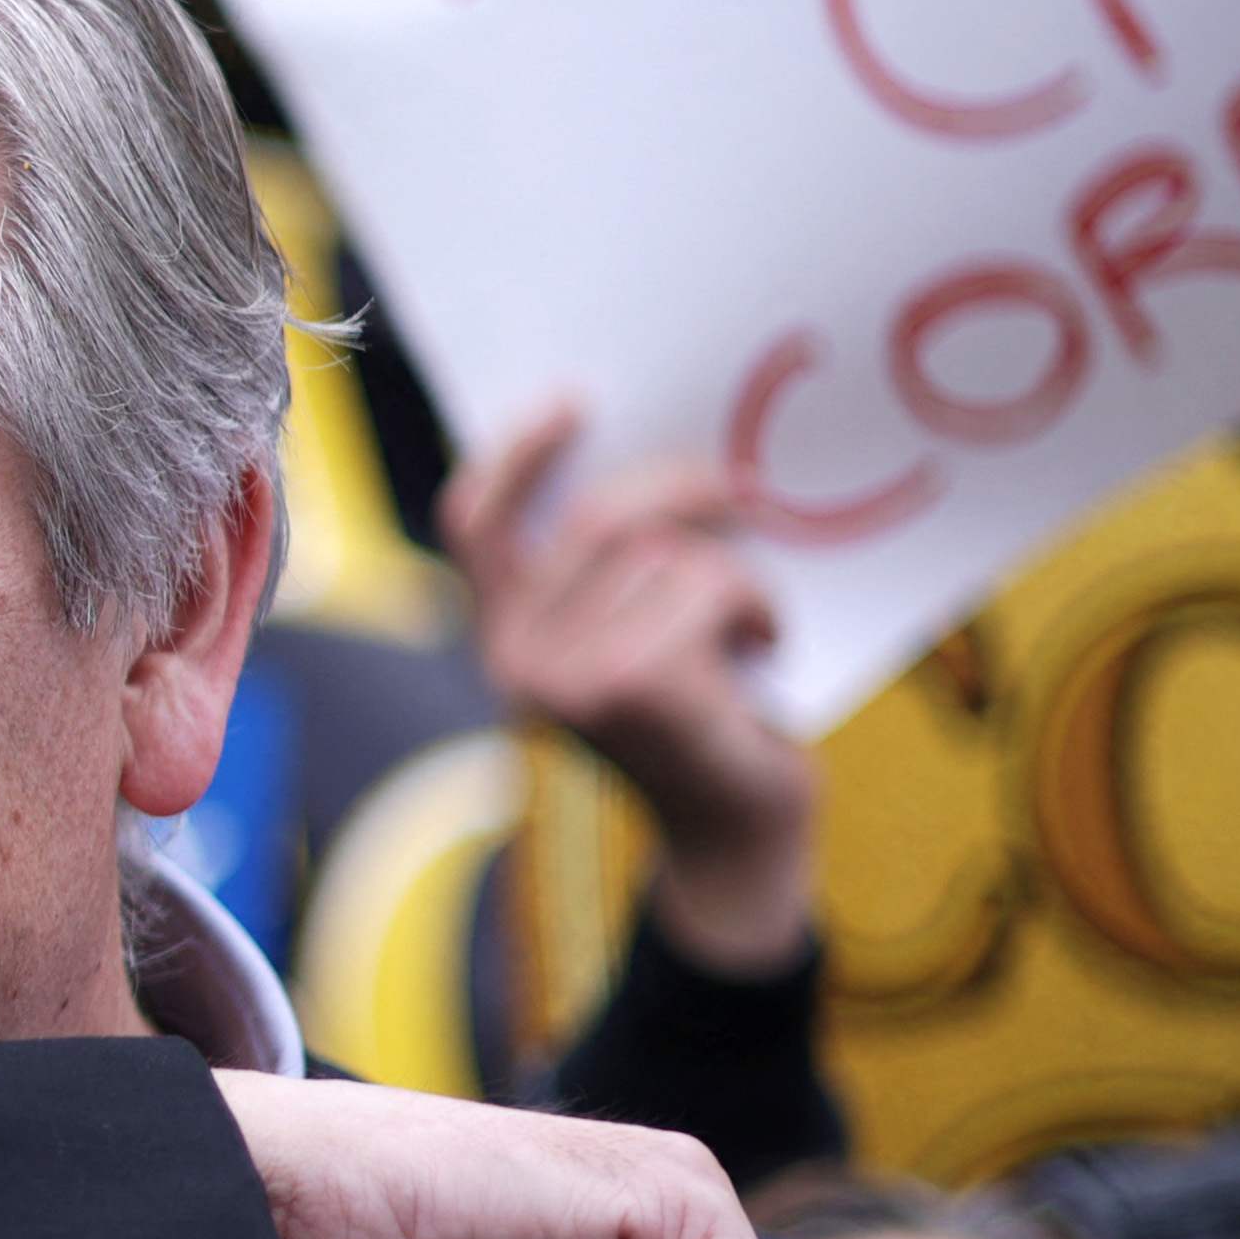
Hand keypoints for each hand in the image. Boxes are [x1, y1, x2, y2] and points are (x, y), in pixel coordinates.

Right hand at [444, 402, 820, 972]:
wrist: (741, 837)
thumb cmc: (708, 719)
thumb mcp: (643, 630)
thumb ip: (618, 566)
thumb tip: (661, 457)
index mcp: (506, 638)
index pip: (476, 523)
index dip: (518, 454)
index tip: (577, 401)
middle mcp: (515, 661)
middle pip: (597, 517)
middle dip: (681, 491)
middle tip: (740, 497)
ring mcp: (565, 679)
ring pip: (665, 551)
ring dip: (733, 574)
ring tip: (749, 626)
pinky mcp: (631, 687)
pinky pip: (706, 586)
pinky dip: (755, 605)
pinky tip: (763, 649)